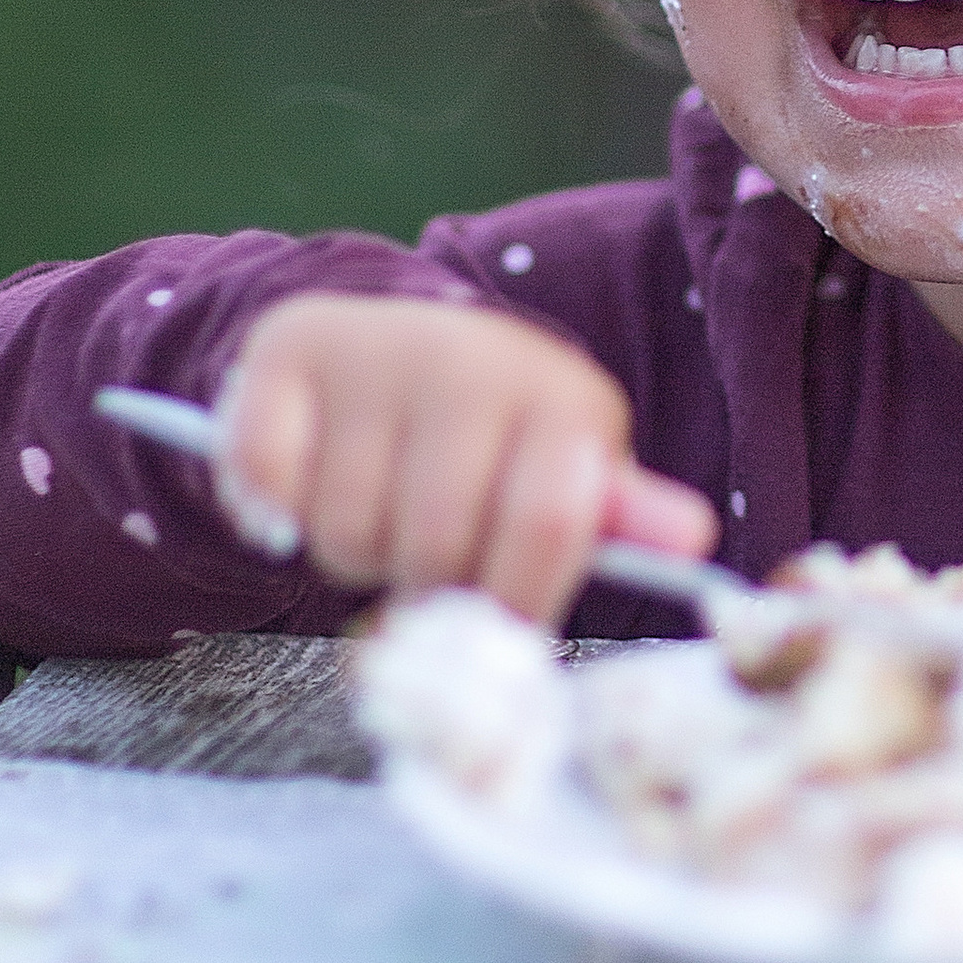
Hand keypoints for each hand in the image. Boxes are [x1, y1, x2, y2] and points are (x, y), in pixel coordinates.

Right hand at [218, 295, 715, 623]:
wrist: (394, 339)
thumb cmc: (500, 439)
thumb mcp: (568, 470)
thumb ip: (617, 517)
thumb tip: (692, 539)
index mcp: (560, 397)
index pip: (547, 523)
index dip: (517, 599)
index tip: (499, 623)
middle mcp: (471, 359)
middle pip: (436, 546)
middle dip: (428, 584)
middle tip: (431, 558)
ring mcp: (376, 349)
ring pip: (348, 531)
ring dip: (355, 554)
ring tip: (382, 512)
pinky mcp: (288, 350)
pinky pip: (271, 487)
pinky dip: (279, 513)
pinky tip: (312, 485)